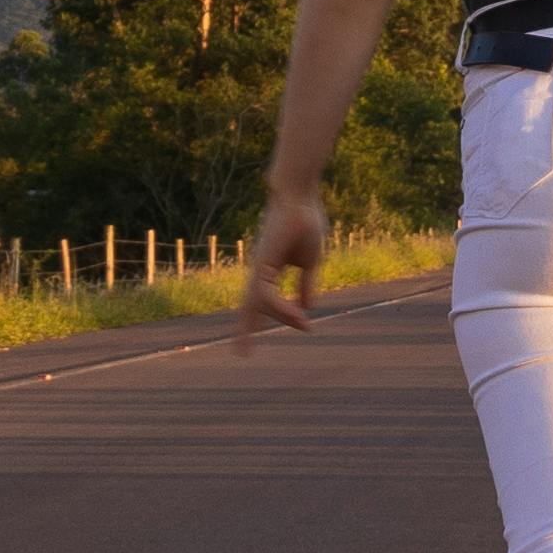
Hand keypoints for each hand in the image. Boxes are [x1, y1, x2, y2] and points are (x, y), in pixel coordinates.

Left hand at [239, 180, 334, 346]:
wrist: (299, 198)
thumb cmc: (304, 223)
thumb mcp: (310, 262)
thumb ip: (306, 285)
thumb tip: (308, 307)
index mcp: (269, 271)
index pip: (262, 300)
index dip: (265, 317)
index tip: (289, 332)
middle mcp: (260, 272)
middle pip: (249, 306)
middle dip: (245, 330)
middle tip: (242, 355)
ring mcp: (260, 268)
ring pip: (255, 304)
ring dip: (261, 324)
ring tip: (279, 337)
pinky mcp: (263, 264)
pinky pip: (267, 294)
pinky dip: (281, 308)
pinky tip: (300, 318)